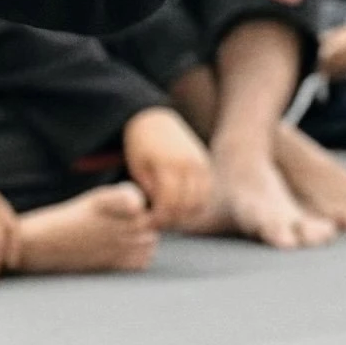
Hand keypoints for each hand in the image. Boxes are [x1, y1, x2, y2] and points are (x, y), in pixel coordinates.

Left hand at [122, 105, 213, 225]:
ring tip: (171, 218)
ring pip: (200, 202)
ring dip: (187, 215)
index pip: (168, 203)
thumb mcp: (138, 167)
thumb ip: (150, 190)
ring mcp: (200, 164)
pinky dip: (198, 204)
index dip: (159, 218)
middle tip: (161, 224)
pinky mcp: (206, 164)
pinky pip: (207, 192)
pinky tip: (183, 208)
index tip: (150, 223)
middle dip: (173, 219)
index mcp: (168, 165)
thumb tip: (161, 212)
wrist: (154, 119)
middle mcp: (188, 165)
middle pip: (185, 206)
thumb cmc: (140, 145)